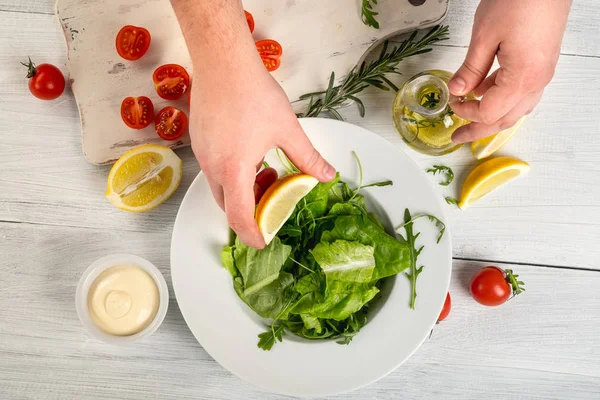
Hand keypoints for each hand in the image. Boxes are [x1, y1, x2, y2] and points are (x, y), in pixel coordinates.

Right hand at [190, 64, 335, 248]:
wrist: (222, 62)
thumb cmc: (252, 93)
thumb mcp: (287, 130)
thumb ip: (307, 157)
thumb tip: (326, 176)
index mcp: (234, 169)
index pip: (239, 217)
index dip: (252, 234)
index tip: (263, 241)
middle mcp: (213, 166)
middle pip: (228, 206)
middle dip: (251, 210)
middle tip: (274, 199)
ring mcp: (203, 154)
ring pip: (221, 187)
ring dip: (244, 190)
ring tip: (267, 171)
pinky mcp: (200, 141)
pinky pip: (216, 170)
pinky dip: (234, 174)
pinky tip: (252, 154)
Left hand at [448, 0, 570, 142]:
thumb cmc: (520, 1)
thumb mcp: (484, 36)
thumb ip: (470, 69)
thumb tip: (456, 91)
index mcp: (522, 79)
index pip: (489, 113)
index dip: (467, 113)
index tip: (451, 105)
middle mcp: (537, 81)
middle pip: (505, 119)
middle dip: (478, 130)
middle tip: (458, 137)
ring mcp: (542, 73)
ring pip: (515, 109)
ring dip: (491, 117)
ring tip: (470, 119)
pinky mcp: (541, 63)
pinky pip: (521, 92)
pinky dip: (501, 99)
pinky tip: (484, 92)